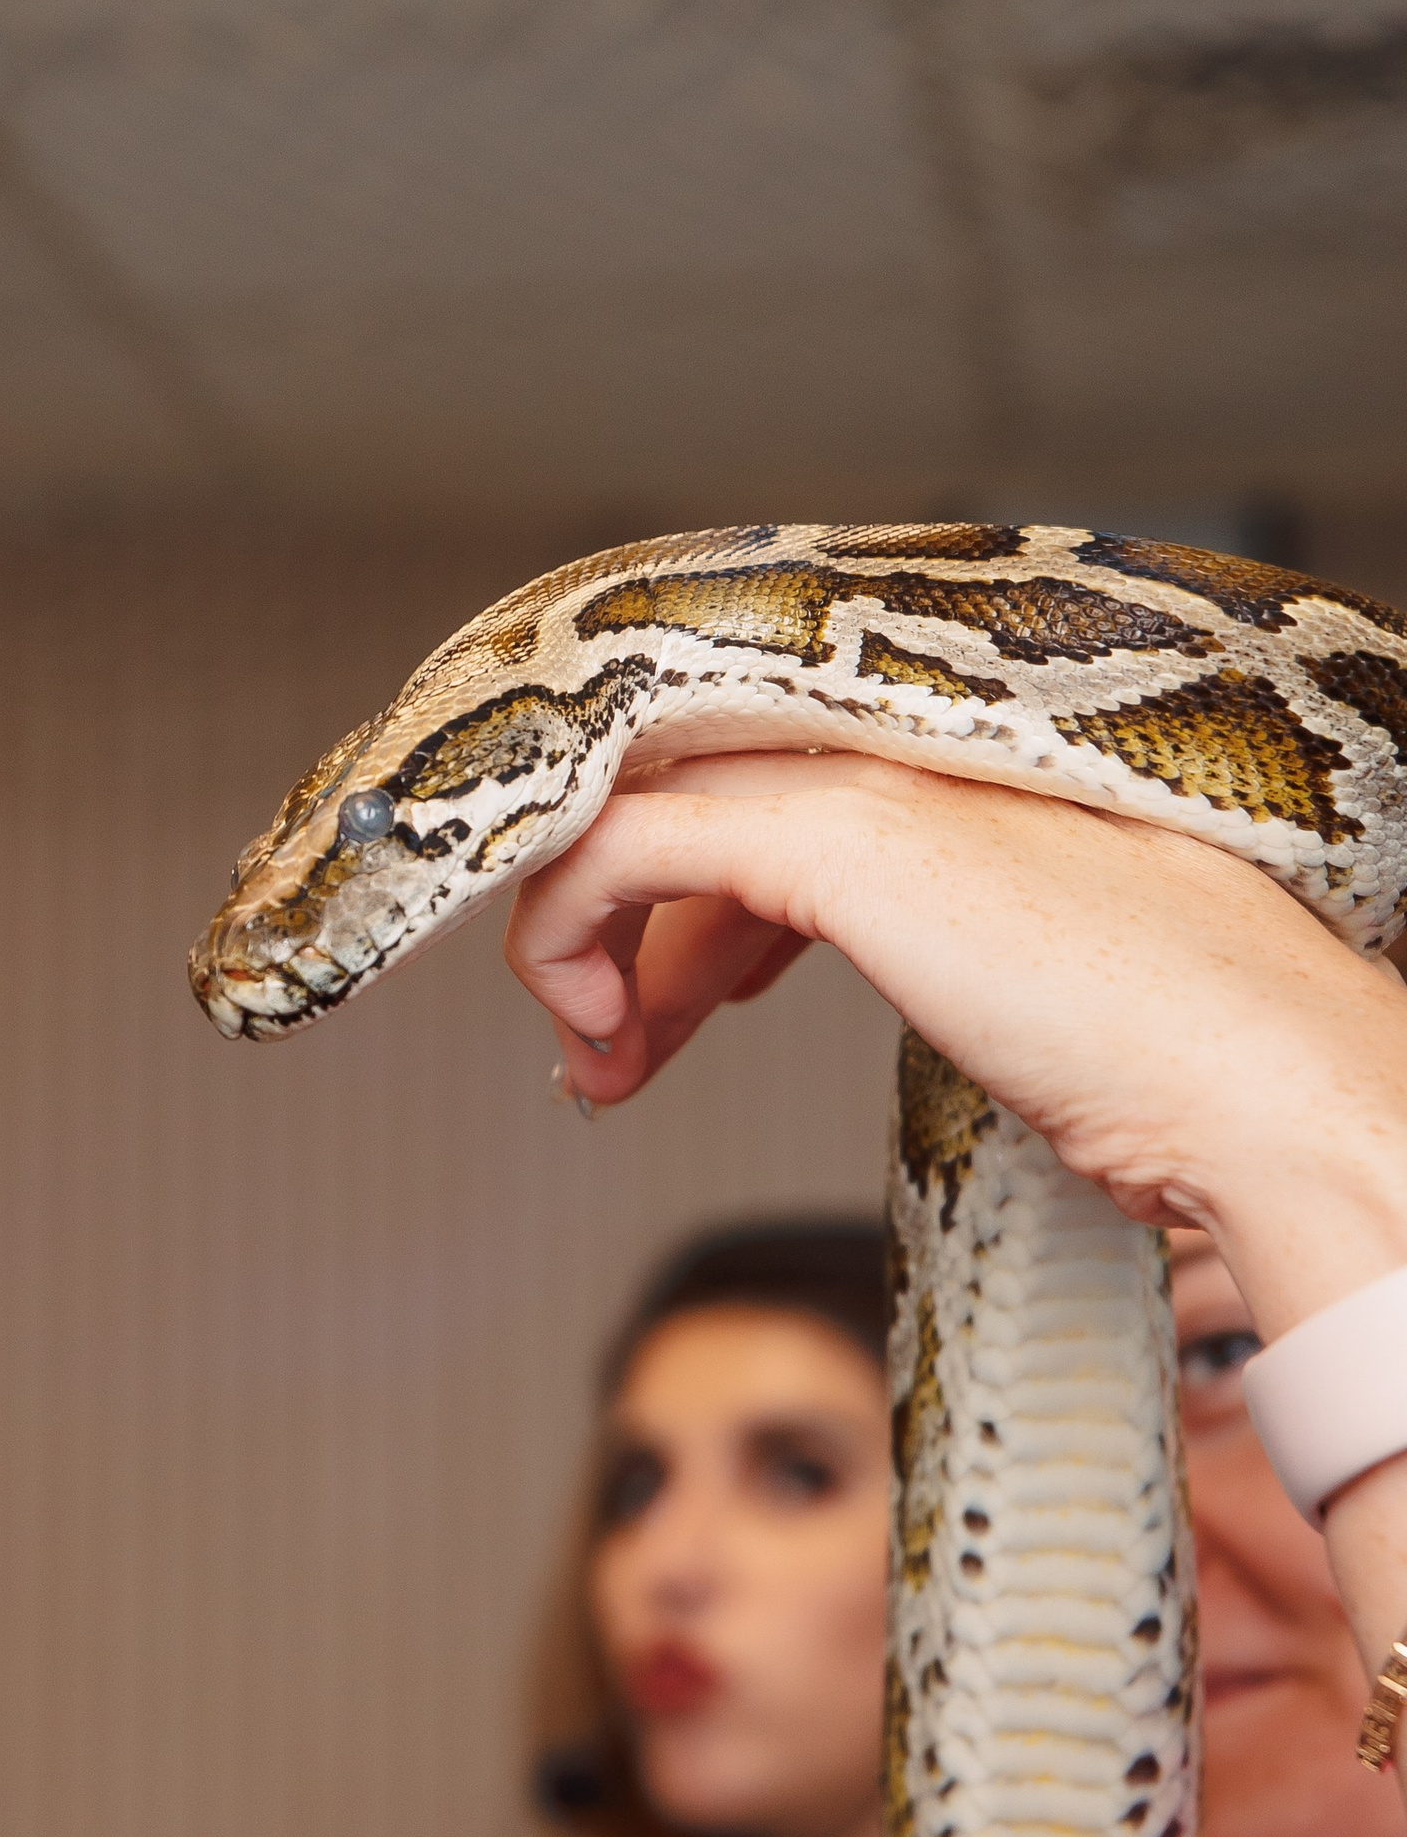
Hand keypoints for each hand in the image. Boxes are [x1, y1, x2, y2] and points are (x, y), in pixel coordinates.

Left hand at [504, 751, 1406, 1778]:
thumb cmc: (1183, 1060)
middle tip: (612, 1048)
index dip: (693, 893)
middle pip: (681, 792)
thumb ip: (951, 956)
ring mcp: (864, 785)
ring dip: (586, 948)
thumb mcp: (1030, 985)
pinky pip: (624, 848)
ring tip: (603, 1069)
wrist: (1268, 1081)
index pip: (759, 782)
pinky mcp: (832, 840)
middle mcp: (896, 754)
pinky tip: (602, 1037)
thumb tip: (885, 988)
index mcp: (952, 774)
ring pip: (634, 812)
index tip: (669, 1002)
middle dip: (623, 928)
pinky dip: (569, 934)